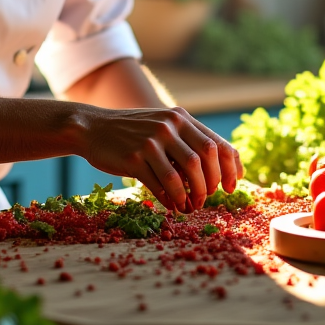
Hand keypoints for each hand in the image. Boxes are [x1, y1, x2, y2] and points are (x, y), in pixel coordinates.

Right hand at [76, 105, 242, 211]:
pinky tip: (173, 205)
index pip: (217, 143)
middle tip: (208, 199)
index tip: (232, 186)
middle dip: (212, 184)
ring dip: (193, 195)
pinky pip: (161, 184)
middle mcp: (169, 125)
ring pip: (185, 173)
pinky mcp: (134, 157)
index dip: (231, 168)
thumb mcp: (160, 126)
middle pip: (205, 158)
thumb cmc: (131, 133)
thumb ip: (185, 141)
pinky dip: (171, 198)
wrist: (91, 128)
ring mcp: (151, 141)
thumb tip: (214, 173)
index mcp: (180, 117)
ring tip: (191, 206)